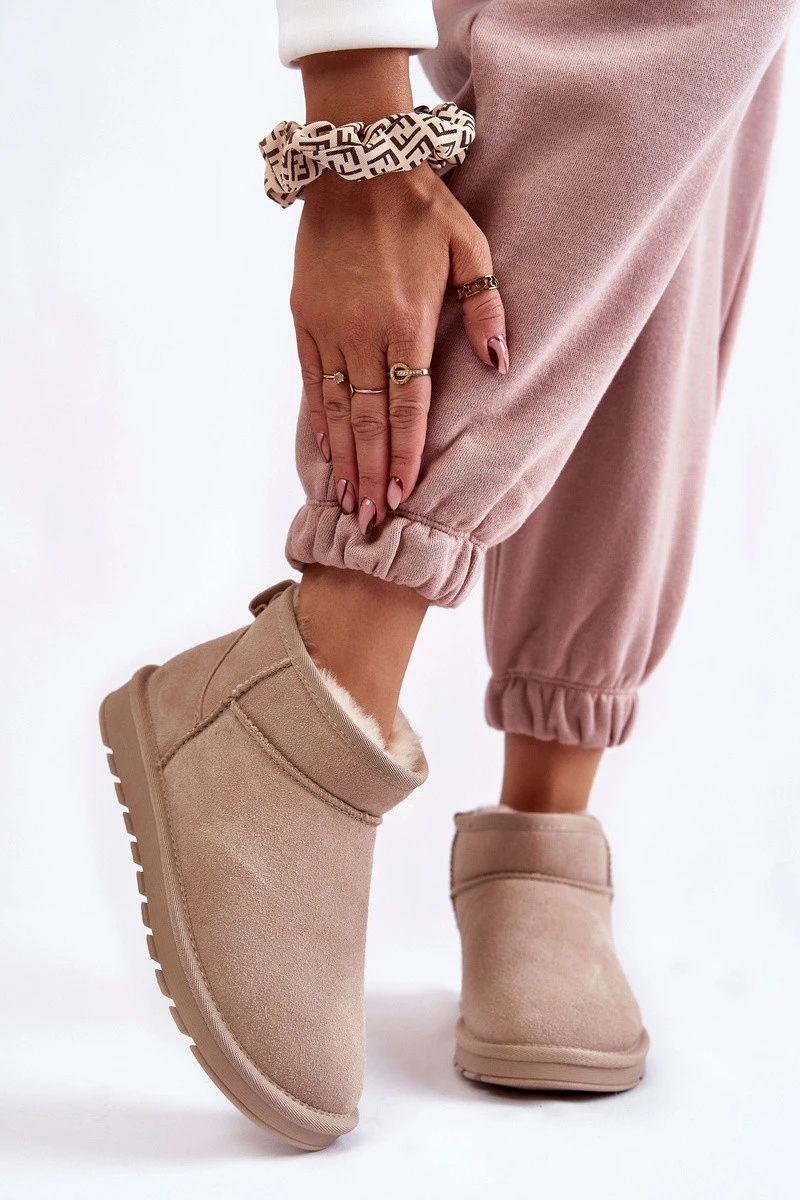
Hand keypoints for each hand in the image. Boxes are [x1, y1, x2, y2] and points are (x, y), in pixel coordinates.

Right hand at [289, 52, 507, 533]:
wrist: (354, 162)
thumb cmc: (421, 205)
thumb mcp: (469, 246)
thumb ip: (486, 308)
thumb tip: (499, 365)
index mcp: (407, 319)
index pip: (407, 404)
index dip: (406, 453)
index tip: (405, 494)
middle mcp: (363, 331)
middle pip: (368, 418)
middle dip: (372, 473)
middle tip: (371, 521)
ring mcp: (328, 326)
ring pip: (335, 407)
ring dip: (342, 458)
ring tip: (346, 500)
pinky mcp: (304, 317)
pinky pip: (310, 379)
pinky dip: (318, 418)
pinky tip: (323, 450)